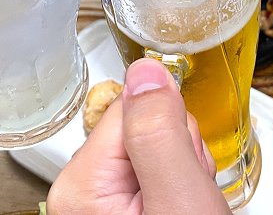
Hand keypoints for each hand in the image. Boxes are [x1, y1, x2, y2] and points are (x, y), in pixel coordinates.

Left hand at [48, 58, 229, 213]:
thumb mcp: (179, 197)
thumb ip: (159, 134)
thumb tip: (145, 72)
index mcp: (81, 182)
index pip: (130, 107)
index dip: (170, 127)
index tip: (182, 161)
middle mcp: (84, 187)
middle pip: (144, 124)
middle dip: (179, 150)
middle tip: (189, 191)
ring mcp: (104, 196)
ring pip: (158, 142)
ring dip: (184, 166)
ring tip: (191, 202)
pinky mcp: (125, 201)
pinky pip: (160, 165)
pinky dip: (182, 179)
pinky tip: (187, 203)